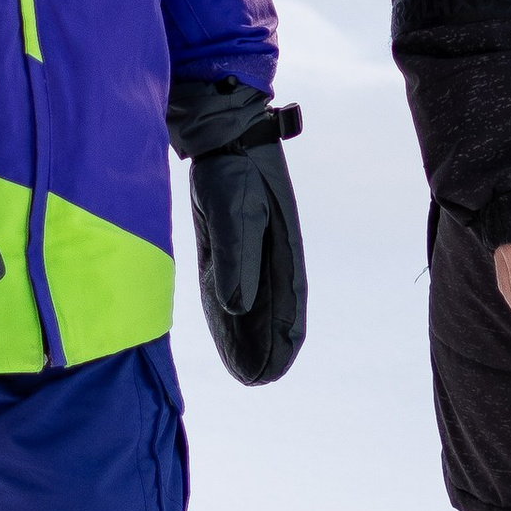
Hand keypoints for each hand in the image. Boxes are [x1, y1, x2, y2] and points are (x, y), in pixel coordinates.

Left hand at [168, 78, 307, 386]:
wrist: (224, 129)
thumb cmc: (232, 168)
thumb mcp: (235, 210)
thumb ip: (235, 258)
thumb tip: (235, 307)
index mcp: (284, 248)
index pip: (287, 306)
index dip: (281, 340)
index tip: (271, 373)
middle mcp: (273, 251)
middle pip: (273, 309)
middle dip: (267, 345)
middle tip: (258, 380)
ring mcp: (254, 245)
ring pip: (255, 299)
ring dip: (252, 332)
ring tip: (248, 367)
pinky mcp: (232, 238)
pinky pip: (235, 283)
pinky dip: (234, 309)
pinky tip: (229, 324)